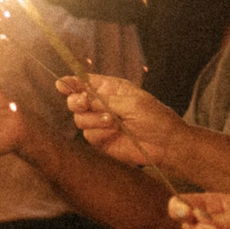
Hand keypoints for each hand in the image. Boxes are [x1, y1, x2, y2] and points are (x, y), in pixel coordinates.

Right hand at [62, 73, 182, 169]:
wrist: (166, 145)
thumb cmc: (156, 118)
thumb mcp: (131, 102)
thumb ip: (103, 99)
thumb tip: (80, 94)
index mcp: (110, 90)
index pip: (84, 83)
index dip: (71, 83)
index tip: (63, 84)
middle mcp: (102, 105)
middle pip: (74, 100)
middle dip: (77, 101)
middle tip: (85, 102)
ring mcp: (100, 123)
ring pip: (79, 119)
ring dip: (94, 119)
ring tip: (113, 120)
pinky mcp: (101, 140)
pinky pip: (88, 135)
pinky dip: (100, 133)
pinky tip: (114, 132)